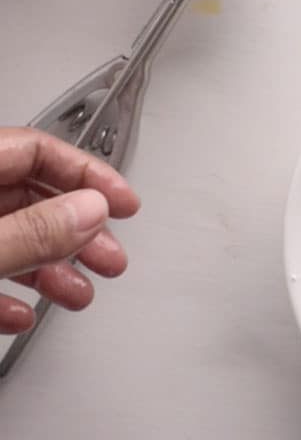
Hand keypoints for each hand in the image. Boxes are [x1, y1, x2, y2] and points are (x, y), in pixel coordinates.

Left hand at [0, 128, 139, 333]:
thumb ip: (32, 230)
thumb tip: (90, 212)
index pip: (38, 150)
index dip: (88, 173)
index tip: (124, 202)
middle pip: (30, 199)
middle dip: (81, 231)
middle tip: (111, 255)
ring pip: (11, 238)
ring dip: (52, 268)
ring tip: (81, 291)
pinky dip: (9, 292)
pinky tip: (22, 314)